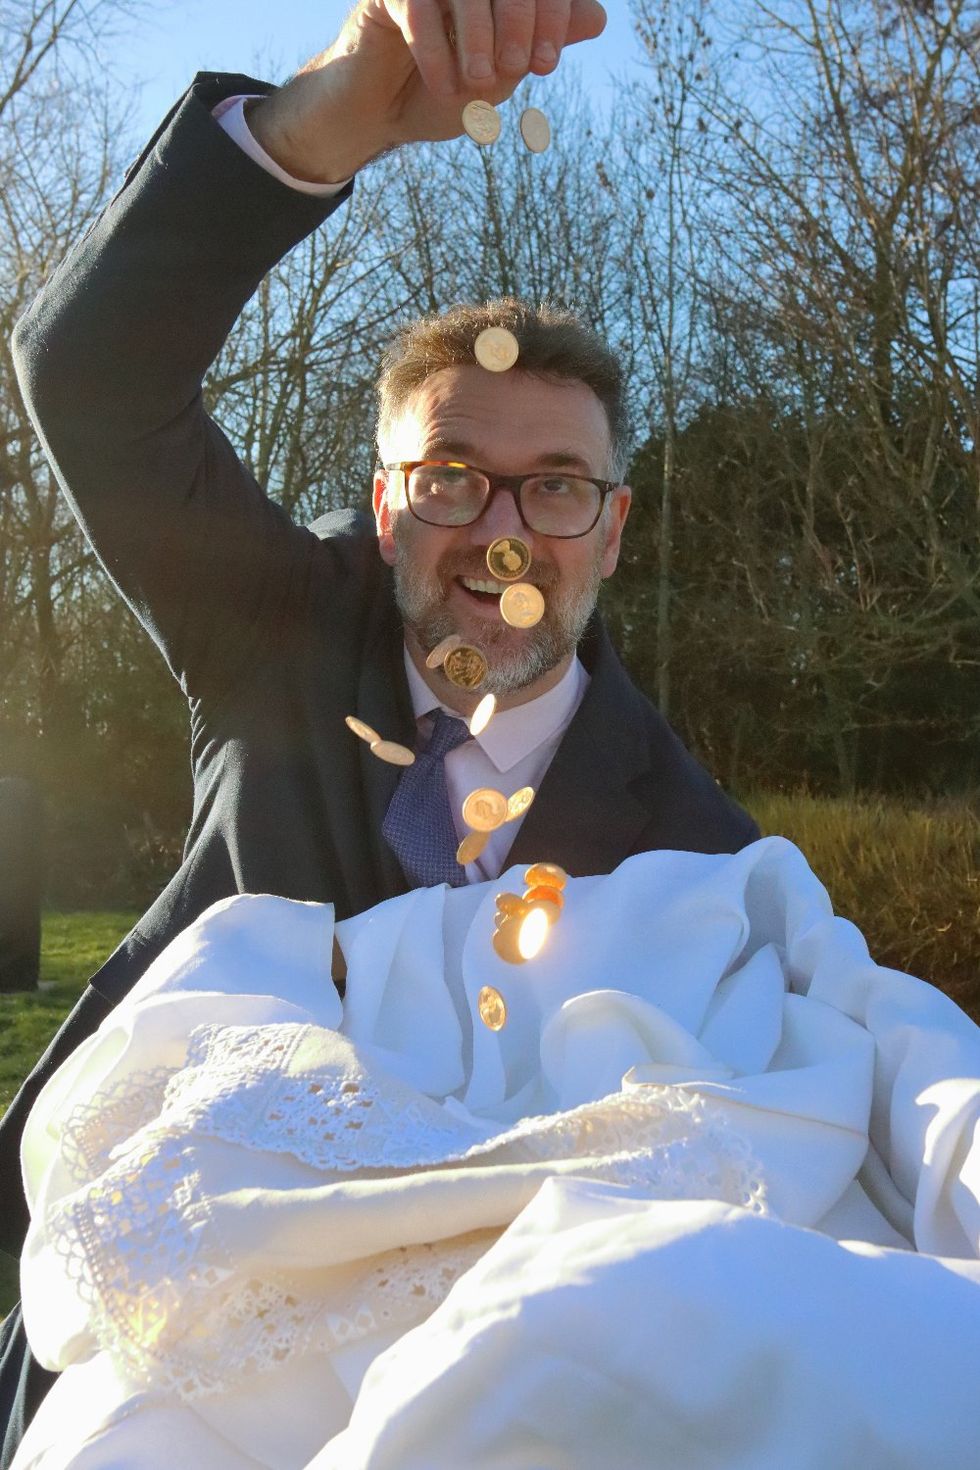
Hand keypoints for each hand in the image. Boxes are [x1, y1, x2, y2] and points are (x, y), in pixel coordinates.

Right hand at [248, 0, 606, 183]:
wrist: (376, 117)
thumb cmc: (439, 95)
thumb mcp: (499, 79)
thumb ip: (539, 46)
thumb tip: (595, 16)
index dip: (552, 15)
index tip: (543, 66)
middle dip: (520, 18)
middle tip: (516, 67)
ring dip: (479, 34)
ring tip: (477, 83)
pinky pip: (419, 8)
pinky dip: (436, 50)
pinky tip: (444, 87)